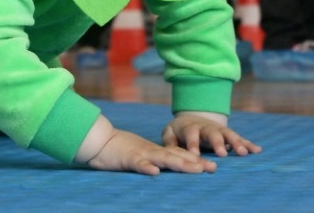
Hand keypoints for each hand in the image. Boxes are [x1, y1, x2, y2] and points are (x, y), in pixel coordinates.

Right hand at [85, 128, 217, 175]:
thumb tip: (166, 169)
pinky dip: (147, 167)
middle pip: (177, 156)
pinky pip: (138, 164)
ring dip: (180, 163)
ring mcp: (141, 154)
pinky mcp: (127, 158)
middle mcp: (152, 151)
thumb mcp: (141, 154)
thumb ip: (154, 160)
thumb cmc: (120, 149)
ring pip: (163, 158)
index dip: (195, 160)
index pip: (179, 154)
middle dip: (196, 162)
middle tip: (213, 168)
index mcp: (155, 151)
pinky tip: (155, 173)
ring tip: (196, 169)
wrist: (100, 139)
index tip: (212, 166)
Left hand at [161, 112, 261, 157]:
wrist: (192, 119)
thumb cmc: (179, 131)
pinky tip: (258, 150)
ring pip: (228, 134)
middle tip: (222, 153)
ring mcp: (219, 130)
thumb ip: (168, 141)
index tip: (195, 155)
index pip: (191, 134)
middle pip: (212, 133)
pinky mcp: (228, 135)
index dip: (193, 144)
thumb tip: (168, 151)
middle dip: (218, 142)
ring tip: (243, 153)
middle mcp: (207, 127)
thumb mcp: (169, 133)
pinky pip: (240, 138)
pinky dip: (248, 144)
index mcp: (191, 127)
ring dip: (236, 143)